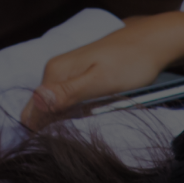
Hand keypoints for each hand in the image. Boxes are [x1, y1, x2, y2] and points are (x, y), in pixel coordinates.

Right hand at [20, 11, 183, 130]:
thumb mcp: (102, 82)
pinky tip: (96, 110)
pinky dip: (79, 111)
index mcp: (54, 72)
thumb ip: (69, 92)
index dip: (45, 132)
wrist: (152, 42)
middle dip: (56, 127)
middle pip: (42, 111)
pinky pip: (68, 101)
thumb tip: (37, 100)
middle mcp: (54, 71)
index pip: (31, 113)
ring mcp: (66, 73)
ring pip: (56, 108)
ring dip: (69, 120)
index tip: (67, 140)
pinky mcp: (78, 76)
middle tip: (85, 130)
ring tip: (94, 118)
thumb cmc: (132, 62)